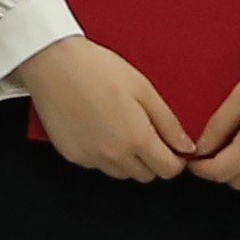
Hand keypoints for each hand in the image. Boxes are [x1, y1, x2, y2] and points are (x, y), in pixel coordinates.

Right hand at [14, 35, 191, 182]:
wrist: (53, 63)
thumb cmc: (96, 69)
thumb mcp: (144, 88)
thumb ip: (168, 123)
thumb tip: (186, 146)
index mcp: (136, 137)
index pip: (168, 170)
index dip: (176, 160)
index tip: (173, 149)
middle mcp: (114, 154)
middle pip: (146, 175)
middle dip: (152, 160)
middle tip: (146, 133)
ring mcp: (91, 158)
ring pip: (121, 173)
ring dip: (128, 160)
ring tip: (120, 128)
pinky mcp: (72, 155)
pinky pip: (97, 165)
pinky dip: (103, 155)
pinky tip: (99, 129)